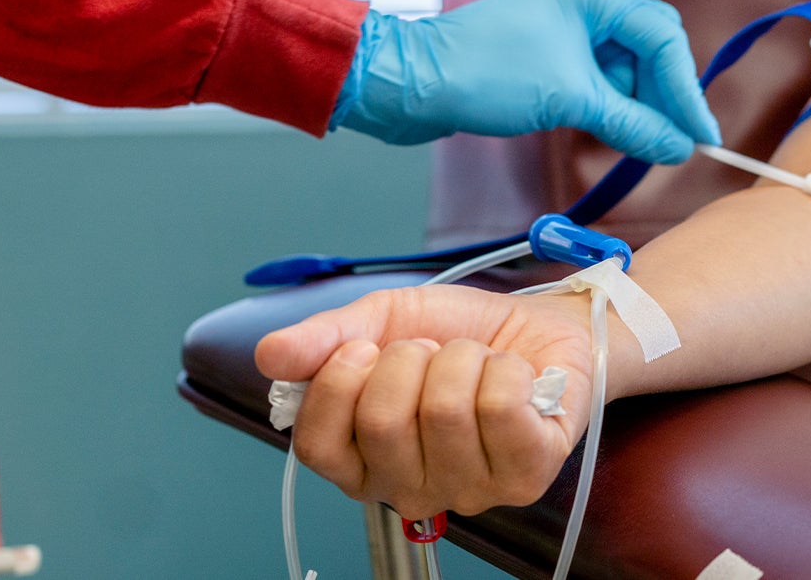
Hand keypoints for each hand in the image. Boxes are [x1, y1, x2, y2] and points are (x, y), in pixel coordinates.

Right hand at [256, 285, 594, 519]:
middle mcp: (411, 490)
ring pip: (445, 411)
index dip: (336, 386)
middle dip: (409, 359)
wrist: (541, 323)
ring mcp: (469, 491)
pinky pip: (500, 409)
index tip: (364, 348)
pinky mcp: (526, 477)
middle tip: (433, 353)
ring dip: (462, 359)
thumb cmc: (460, 333)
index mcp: (363, 462)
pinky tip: (515, 377)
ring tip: (475, 362)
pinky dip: (506, 370)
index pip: (316, 447)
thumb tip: (269, 356)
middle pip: (382, 423)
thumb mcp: (383, 321)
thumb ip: (325, 339)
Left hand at [333, 0, 721, 160]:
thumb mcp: (570, 100)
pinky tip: (622, 133)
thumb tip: (680, 147)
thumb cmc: (485, 75)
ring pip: (627, 69)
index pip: (661, 36)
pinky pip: (600, 80)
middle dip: (666, 94)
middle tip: (682, 141)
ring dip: (640, 105)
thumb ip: (633, 123)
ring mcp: (567, 28)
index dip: (686, 88)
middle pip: (650, 48)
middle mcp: (584, 3)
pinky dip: (614, 107)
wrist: (413, 85)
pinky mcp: (551, 55)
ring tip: (651, 145)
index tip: (702, 133)